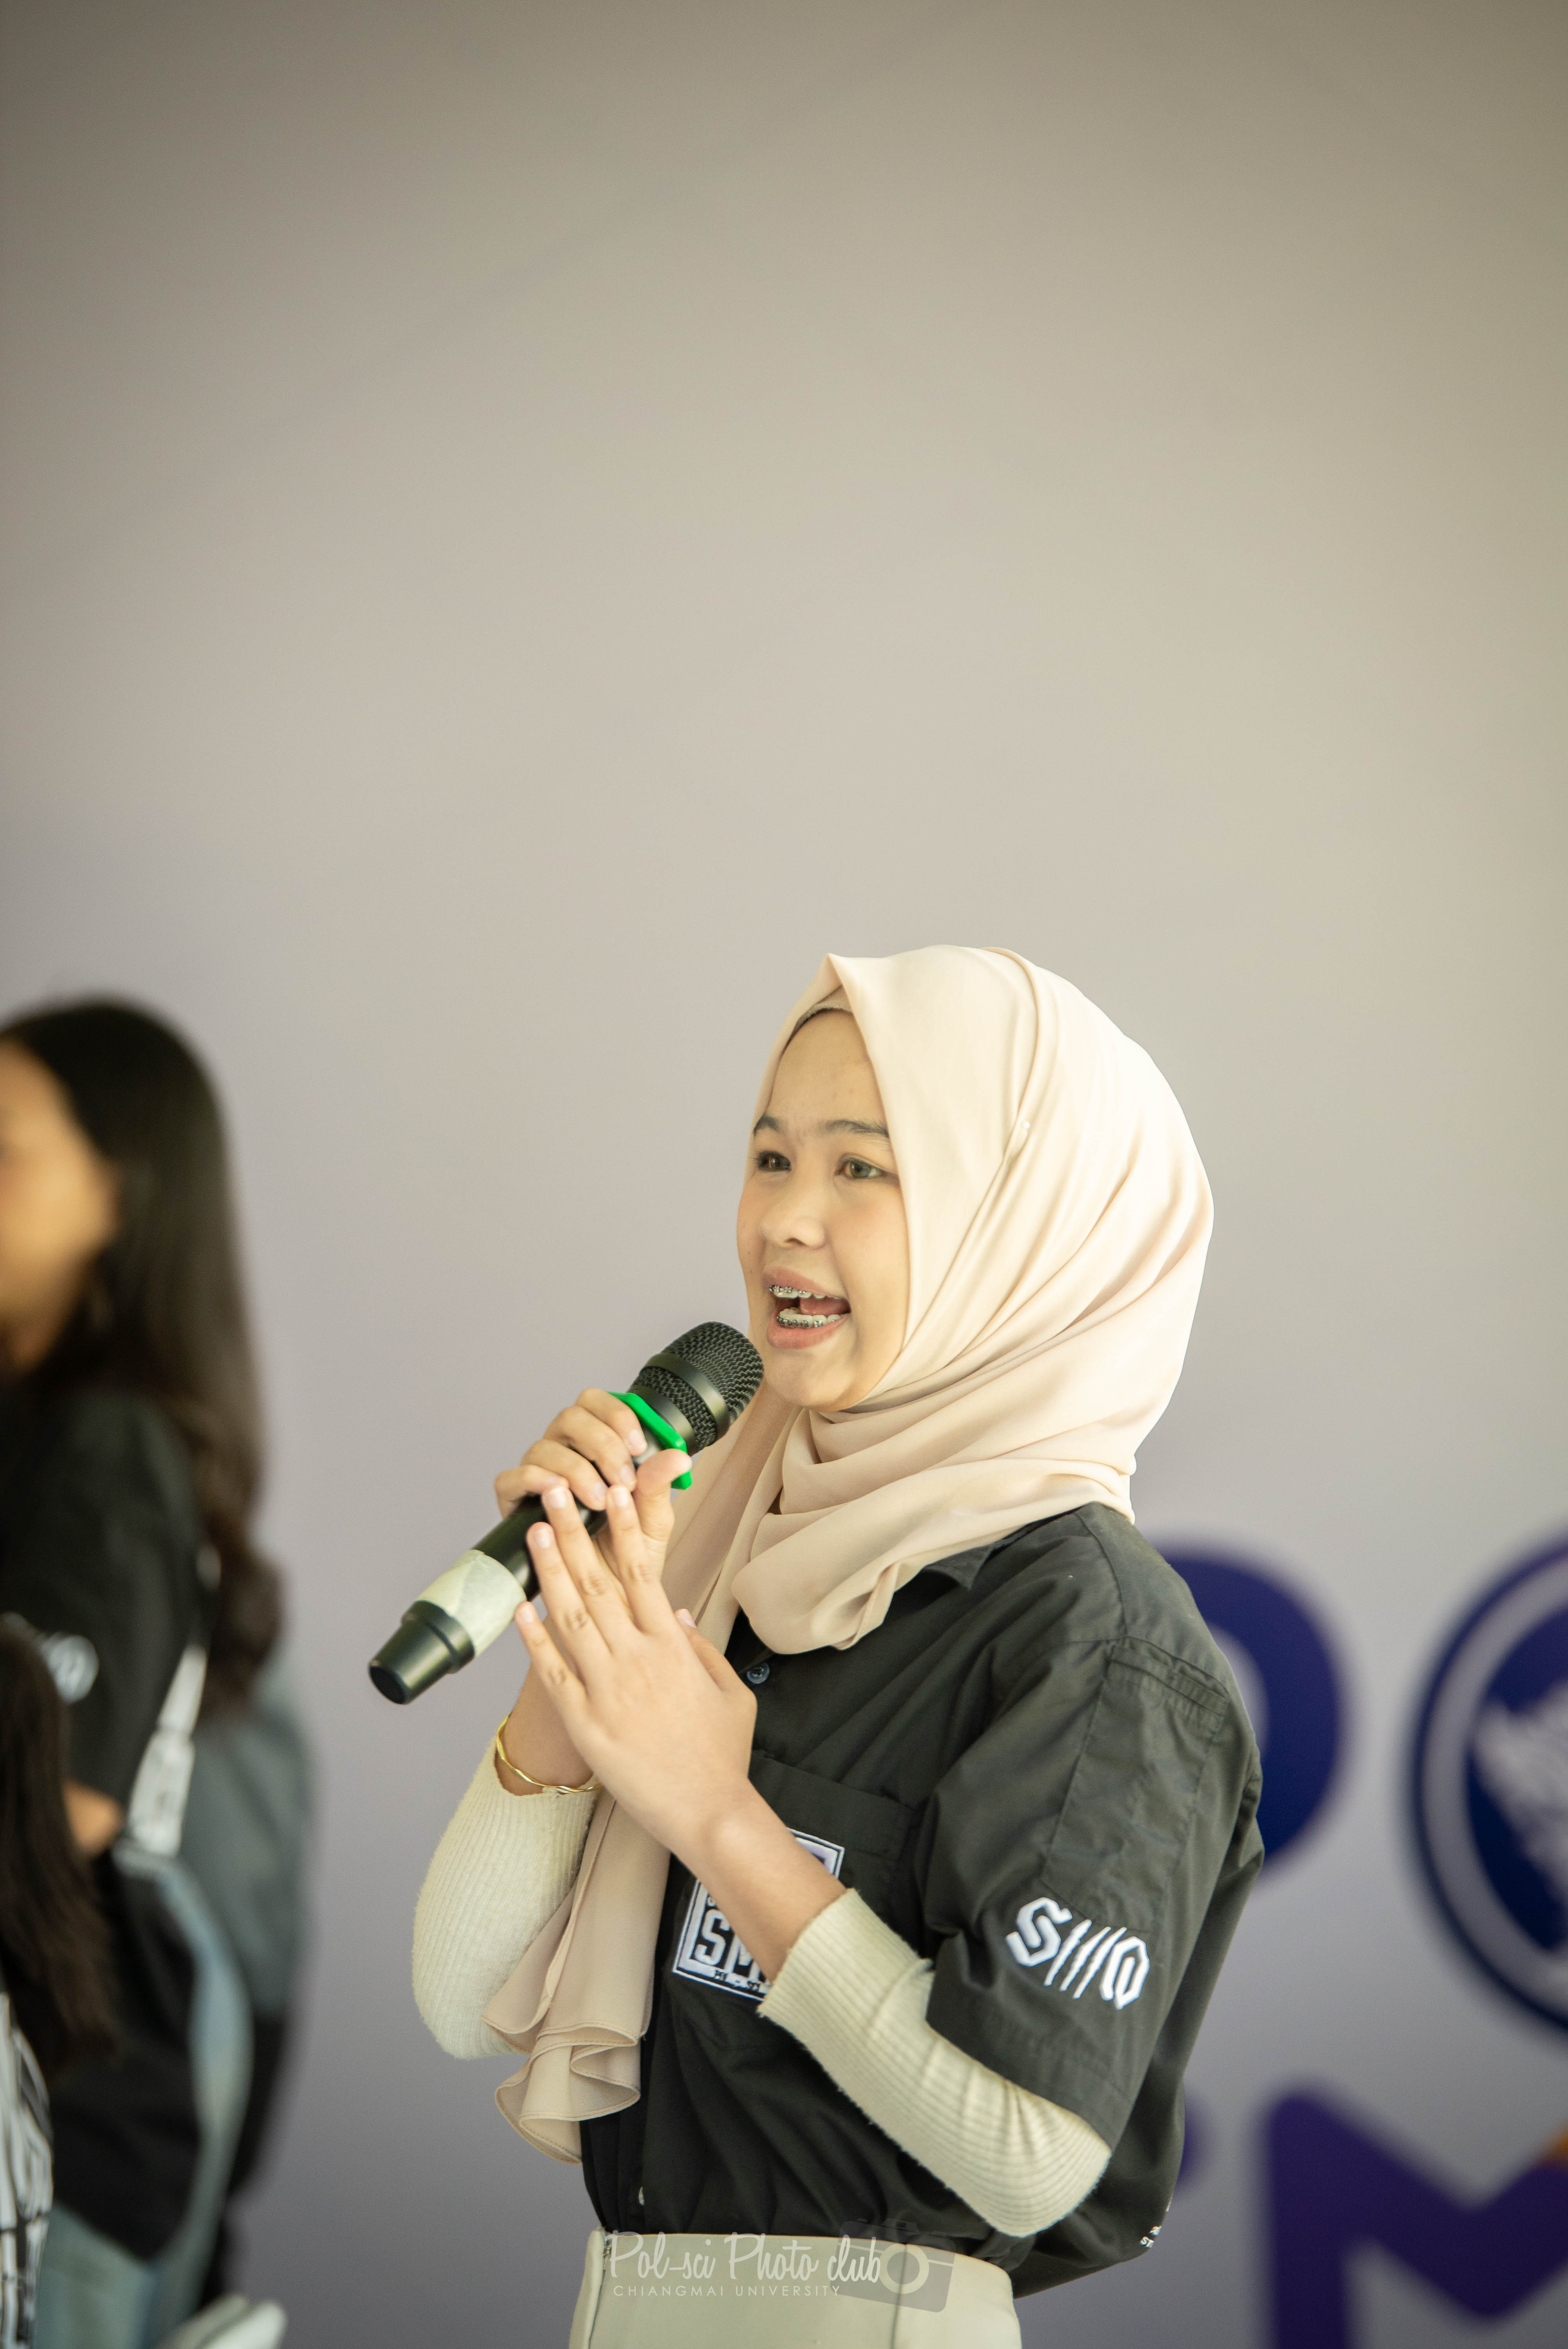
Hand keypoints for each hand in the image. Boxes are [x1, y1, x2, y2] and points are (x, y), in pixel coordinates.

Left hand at [514, 1479, 845, 1978]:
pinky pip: (553, 1672)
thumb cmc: (722, 1754)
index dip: (626, 1529)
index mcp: (673, 1648)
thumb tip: (673, 1609)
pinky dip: (535, 1639)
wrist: (708, 1812)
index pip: (644, 1572)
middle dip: (575, 1532)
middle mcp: (637, 1660)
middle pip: (598, 1582)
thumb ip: (702, 1646)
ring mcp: (607, 1691)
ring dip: (550, 1570)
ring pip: (570, 1617)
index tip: (613, 1492)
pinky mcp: (586, 1723)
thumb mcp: (731, 1691)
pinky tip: (521, 1608)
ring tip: (535, 1532)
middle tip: (555, 1493)